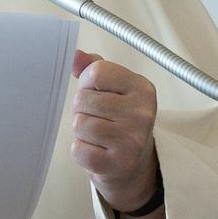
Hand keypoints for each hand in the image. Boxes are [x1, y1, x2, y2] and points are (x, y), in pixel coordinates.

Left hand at [70, 49, 158, 212]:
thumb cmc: (119, 120)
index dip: (88, 82)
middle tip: (97, 117)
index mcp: (142, 88)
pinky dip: (80, 150)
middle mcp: (142, 114)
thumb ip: (93, 68)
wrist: (133, 163)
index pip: (97, 72)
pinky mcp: (118, 163)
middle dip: (82, 108)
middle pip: (83, 99)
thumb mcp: (113, 88)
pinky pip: (79, 149)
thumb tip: (75, 56)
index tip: (98, 92)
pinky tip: (96, 149)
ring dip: (81, 130)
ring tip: (97, 133)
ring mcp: (132, 140)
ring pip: (80, 124)